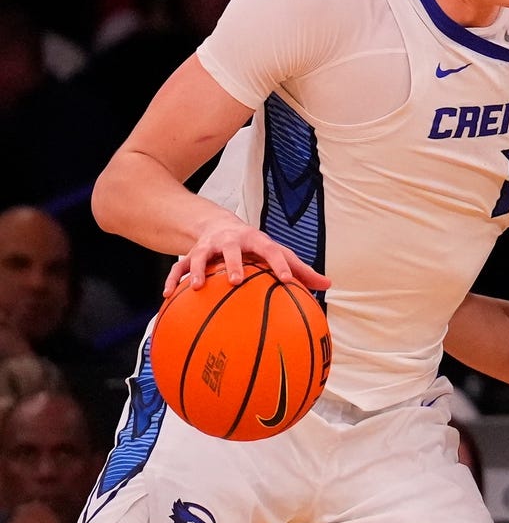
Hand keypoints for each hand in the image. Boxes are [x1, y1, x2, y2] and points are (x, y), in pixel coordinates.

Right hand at [163, 212, 330, 296]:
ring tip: (195, 287)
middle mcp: (232, 241)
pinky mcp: (191, 253)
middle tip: (236, 281)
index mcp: (257, 241)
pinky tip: (167, 296)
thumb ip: (300, 270)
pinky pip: (178, 267)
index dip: (280, 264)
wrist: (219, 226)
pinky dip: (173, 280)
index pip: (272, 250)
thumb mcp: (276, 254)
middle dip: (234, 264)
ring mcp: (209, 247)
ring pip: (200, 256)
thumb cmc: (256, 247)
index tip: (286, 281)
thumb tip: (328, 284)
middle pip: (233, 250)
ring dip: (197, 270)